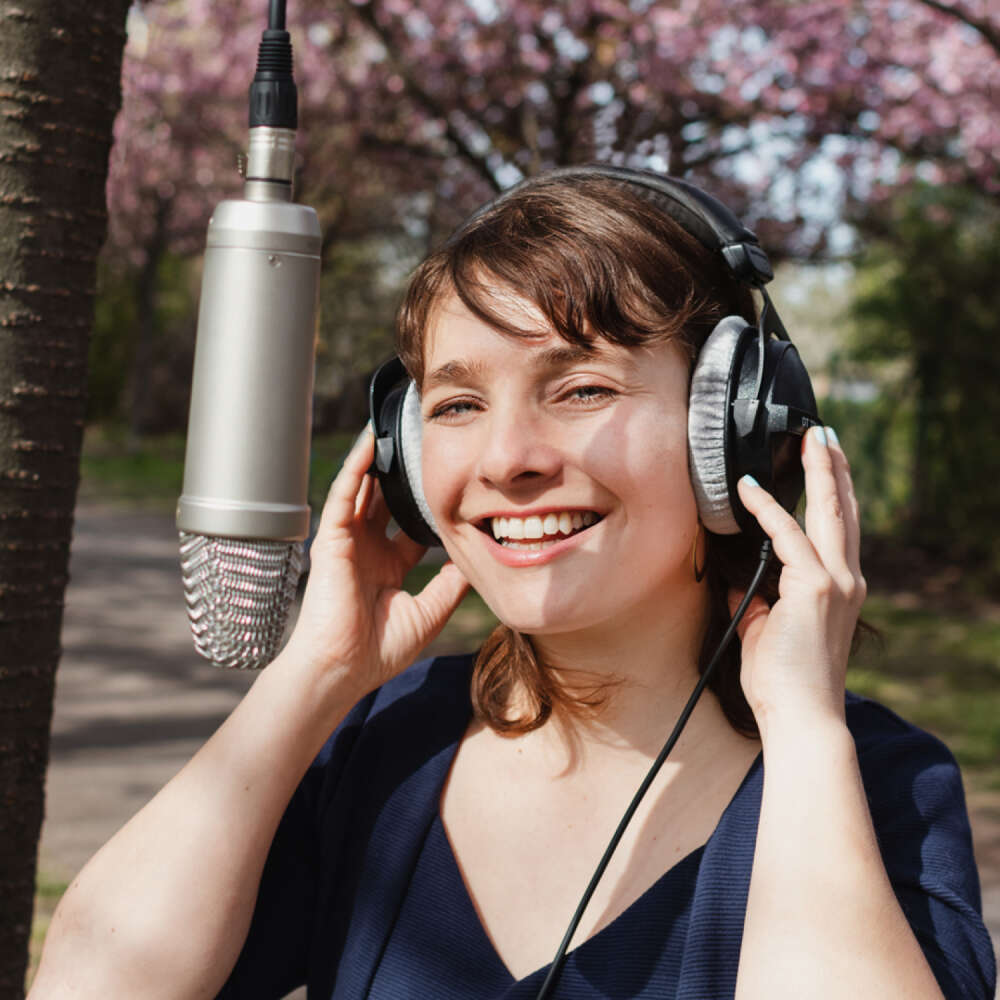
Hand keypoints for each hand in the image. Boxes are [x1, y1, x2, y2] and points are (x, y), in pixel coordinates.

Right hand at [281, 425, 468, 696]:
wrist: (341, 670)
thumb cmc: (378, 650)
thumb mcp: (429, 612)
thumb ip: (452, 584)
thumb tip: (481, 560)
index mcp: (387, 566)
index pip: (410, 524)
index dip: (428, 502)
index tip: (453, 478)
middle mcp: (367, 549)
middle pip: (386, 500)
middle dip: (402, 472)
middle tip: (422, 439)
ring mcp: (347, 542)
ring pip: (364, 489)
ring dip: (377, 458)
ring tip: (395, 424)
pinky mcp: (331, 540)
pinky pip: (345, 494)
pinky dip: (356, 468)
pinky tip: (371, 444)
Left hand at [731, 426, 866, 733]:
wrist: (801, 717)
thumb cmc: (782, 680)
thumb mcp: (762, 629)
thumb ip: (753, 601)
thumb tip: (733, 581)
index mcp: (838, 588)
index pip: (837, 530)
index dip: (831, 494)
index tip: (822, 464)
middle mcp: (846, 580)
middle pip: (843, 511)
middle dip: (834, 469)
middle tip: (824, 435)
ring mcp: (836, 582)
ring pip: (829, 513)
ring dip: (819, 473)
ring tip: (811, 440)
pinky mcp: (816, 589)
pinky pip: (789, 537)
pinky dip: (768, 510)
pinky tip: (748, 488)